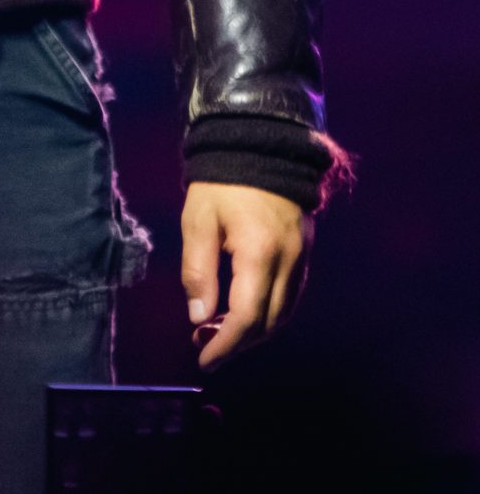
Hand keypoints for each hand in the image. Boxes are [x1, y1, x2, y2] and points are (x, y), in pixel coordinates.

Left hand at [181, 181, 312, 369]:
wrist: (261, 142)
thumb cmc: (222, 179)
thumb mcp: (198, 219)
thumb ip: (198, 269)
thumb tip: (199, 317)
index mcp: (259, 254)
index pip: (246, 318)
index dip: (225, 345)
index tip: (203, 360)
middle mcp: (288, 262)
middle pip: (268, 323)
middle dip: (237, 342)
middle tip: (205, 345)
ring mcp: (302, 257)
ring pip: (283, 313)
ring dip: (254, 331)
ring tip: (220, 331)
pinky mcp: (305, 250)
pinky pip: (291, 295)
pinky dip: (269, 312)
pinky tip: (245, 310)